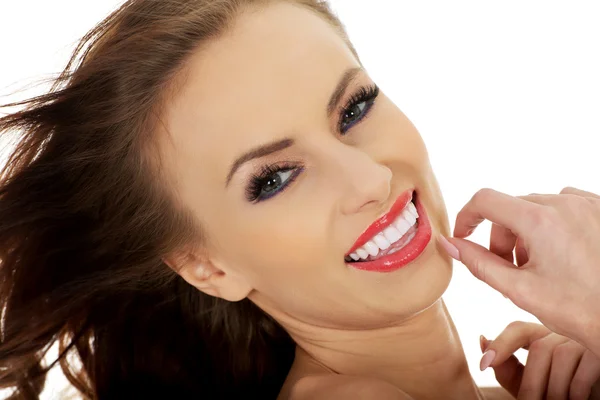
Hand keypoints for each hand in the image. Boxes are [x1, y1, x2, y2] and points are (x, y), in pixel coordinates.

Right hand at [439, 187, 599, 355]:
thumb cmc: (578, 310)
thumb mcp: (518, 289)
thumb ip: (478, 263)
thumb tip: (449, 244)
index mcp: (539, 221)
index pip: (485, 200)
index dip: (467, 217)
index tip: (464, 237)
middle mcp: (564, 204)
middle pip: (511, 208)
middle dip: (501, 236)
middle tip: (509, 268)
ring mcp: (587, 204)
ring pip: (536, 206)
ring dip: (527, 231)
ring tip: (539, 264)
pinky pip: (564, 205)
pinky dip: (552, 224)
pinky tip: (561, 251)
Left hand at [481, 321, 599, 399]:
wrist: (594, 393)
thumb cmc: (560, 390)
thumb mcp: (528, 381)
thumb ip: (507, 367)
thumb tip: (483, 343)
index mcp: (543, 333)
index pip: (518, 329)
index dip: (501, 344)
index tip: (484, 364)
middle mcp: (563, 330)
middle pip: (539, 349)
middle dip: (531, 384)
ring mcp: (582, 338)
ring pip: (559, 357)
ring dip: (554, 390)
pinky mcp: (599, 352)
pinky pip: (582, 371)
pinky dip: (574, 392)